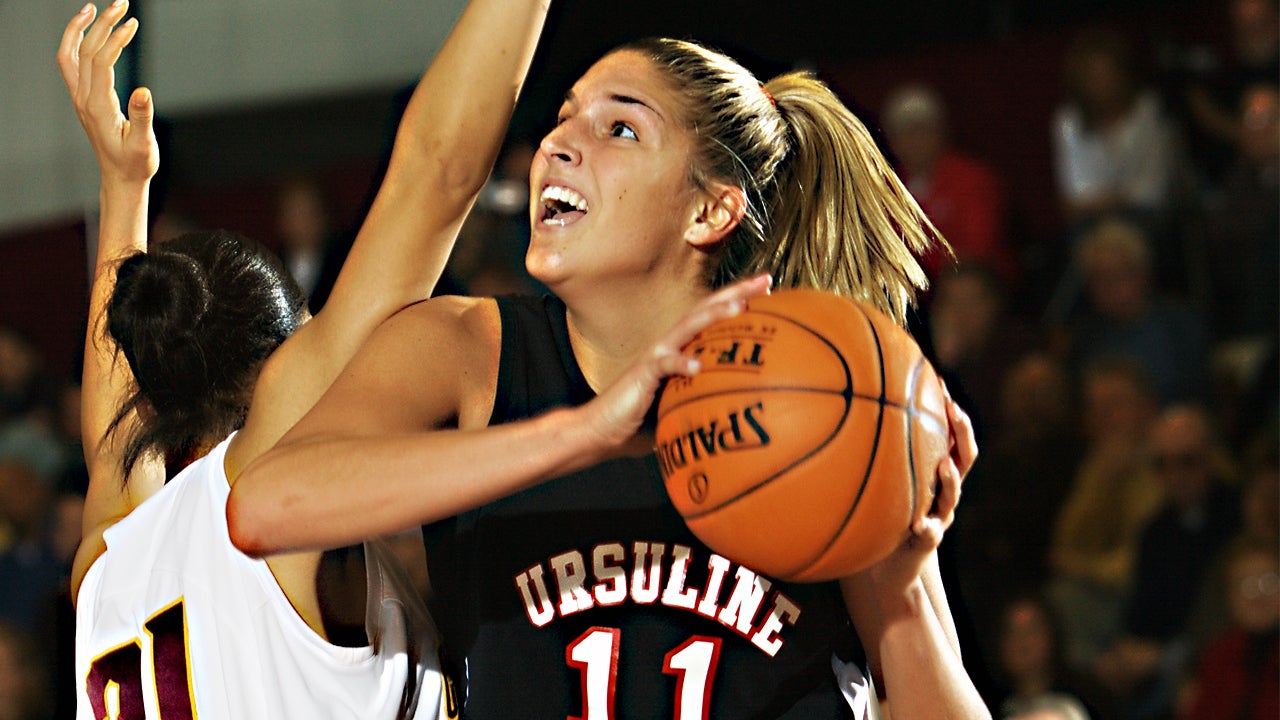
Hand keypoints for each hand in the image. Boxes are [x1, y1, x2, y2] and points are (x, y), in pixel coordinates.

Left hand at [57, 2, 157, 184]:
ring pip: (72, 54)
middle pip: (85, 50)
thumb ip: (142, 118)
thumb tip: (144, 92)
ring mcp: (81, 97)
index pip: (101, 62)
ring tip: (97, 8)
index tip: (133, 24)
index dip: (116, 40)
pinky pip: (72, 63)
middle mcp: (84, 99)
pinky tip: (92, 32)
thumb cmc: (135, 164)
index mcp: (98, 107)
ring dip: (81, 28)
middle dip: (102, 24)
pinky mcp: (84, 98)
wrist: (120, 179)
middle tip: (122, 3)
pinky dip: (78, 42)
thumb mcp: (143, 145)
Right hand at [581, 274, 771, 451]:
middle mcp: (671, 344)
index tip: (771, 289)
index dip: (741, 300)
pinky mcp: (643, 372)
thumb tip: (744, 412)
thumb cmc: (643, 423)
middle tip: (767, 280)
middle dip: (737, 292)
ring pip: (688, 326)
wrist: (602, 430)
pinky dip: (681, 362)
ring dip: (715, 314)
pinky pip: (665, 364)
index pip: (714, 316)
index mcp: (682, 348)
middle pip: (707, 308)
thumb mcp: (683, 408)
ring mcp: (656, 355)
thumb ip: (708, 402)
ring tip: (741, 307)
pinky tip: (698, 366)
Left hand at [860, 392, 975, 598]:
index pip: (949, 435)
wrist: (888, 565)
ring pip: (952, 496)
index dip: (947, 409)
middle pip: (964, 458)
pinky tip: (920, 525)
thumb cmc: (877, 516)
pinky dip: (927, 529)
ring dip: (950, 480)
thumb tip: (834, 410)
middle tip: (953, 410)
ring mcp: (939, 516)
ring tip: (944, 465)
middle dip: (962, 434)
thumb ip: (864, 455)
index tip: (938, 380)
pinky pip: (930, 535)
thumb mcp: (873, 482)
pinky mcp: (928, 543)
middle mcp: (942, 492)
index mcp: (931, 472)